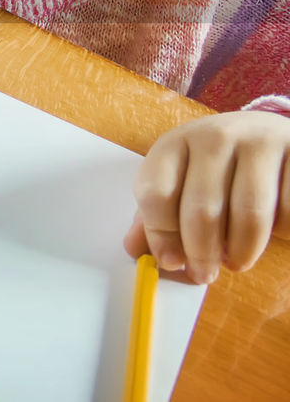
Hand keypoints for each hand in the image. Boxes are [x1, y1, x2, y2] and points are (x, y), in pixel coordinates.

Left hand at [124, 110, 289, 282]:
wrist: (275, 135)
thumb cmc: (222, 168)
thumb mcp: (183, 180)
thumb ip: (159, 213)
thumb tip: (134, 249)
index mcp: (177, 142)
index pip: (155, 191)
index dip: (160, 234)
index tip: (170, 261)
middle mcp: (216, 136)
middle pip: (201, 209)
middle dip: (201, 253)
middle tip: (204, 275)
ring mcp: (260, 142)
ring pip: (248, 215)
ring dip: (241, 250)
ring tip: (237, 260)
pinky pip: (288, 212)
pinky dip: (280, 234)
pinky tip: (272, 233)